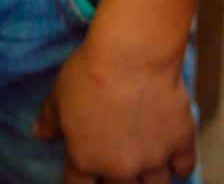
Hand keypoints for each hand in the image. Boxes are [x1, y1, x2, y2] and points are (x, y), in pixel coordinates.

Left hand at [33, 39, 195, 183]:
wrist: (132, 54)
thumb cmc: (90, 72)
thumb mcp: (59, 94)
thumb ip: (49, 119)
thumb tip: (39, 133)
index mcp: (86, 160)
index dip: (81, 183)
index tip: (85, 177)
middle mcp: (120, 167)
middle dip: (116, 182)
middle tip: (117, 165)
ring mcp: (153, 157)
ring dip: (149, 182)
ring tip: (145, 173)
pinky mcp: (179, 141)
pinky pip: (184, 168)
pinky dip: (179, 167)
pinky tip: (174, 162)